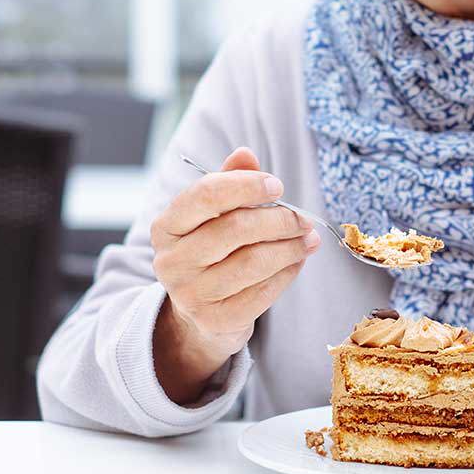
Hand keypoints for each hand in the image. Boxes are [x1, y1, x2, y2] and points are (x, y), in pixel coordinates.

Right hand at [150, 147, 320, 402]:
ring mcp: (191, 294)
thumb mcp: (212, 216)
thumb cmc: (212, 253)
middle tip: (303, 218)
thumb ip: (228, 182)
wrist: (199, 315)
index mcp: (165, 226)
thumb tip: (245, 154)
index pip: (206, 195)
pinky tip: (297, 261)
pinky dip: (288, 273)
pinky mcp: (216, 320)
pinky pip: (263, 292)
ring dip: (290, 247)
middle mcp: (171, 261)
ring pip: (253, 262)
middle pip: (235, 228)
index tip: (277, 186)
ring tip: (307, 238)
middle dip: (278, 219)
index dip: (247, 186)